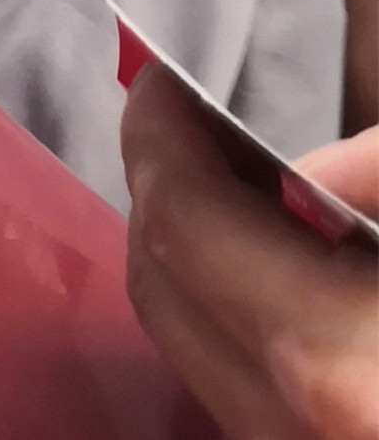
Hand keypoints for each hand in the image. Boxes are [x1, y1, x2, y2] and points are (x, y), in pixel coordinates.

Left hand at [123, 67, 378, 438]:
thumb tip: (316, 175)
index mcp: (332, 356)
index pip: (184, 219)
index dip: (159, 135)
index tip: (161, 85)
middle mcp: (289, 428)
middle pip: (159, 278)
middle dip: (166, 186)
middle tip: (198, 129)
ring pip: (186, 340)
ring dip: (194, 252)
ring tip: (247, 194)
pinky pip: (235, 385)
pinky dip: (236, 315)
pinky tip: (289, 276)